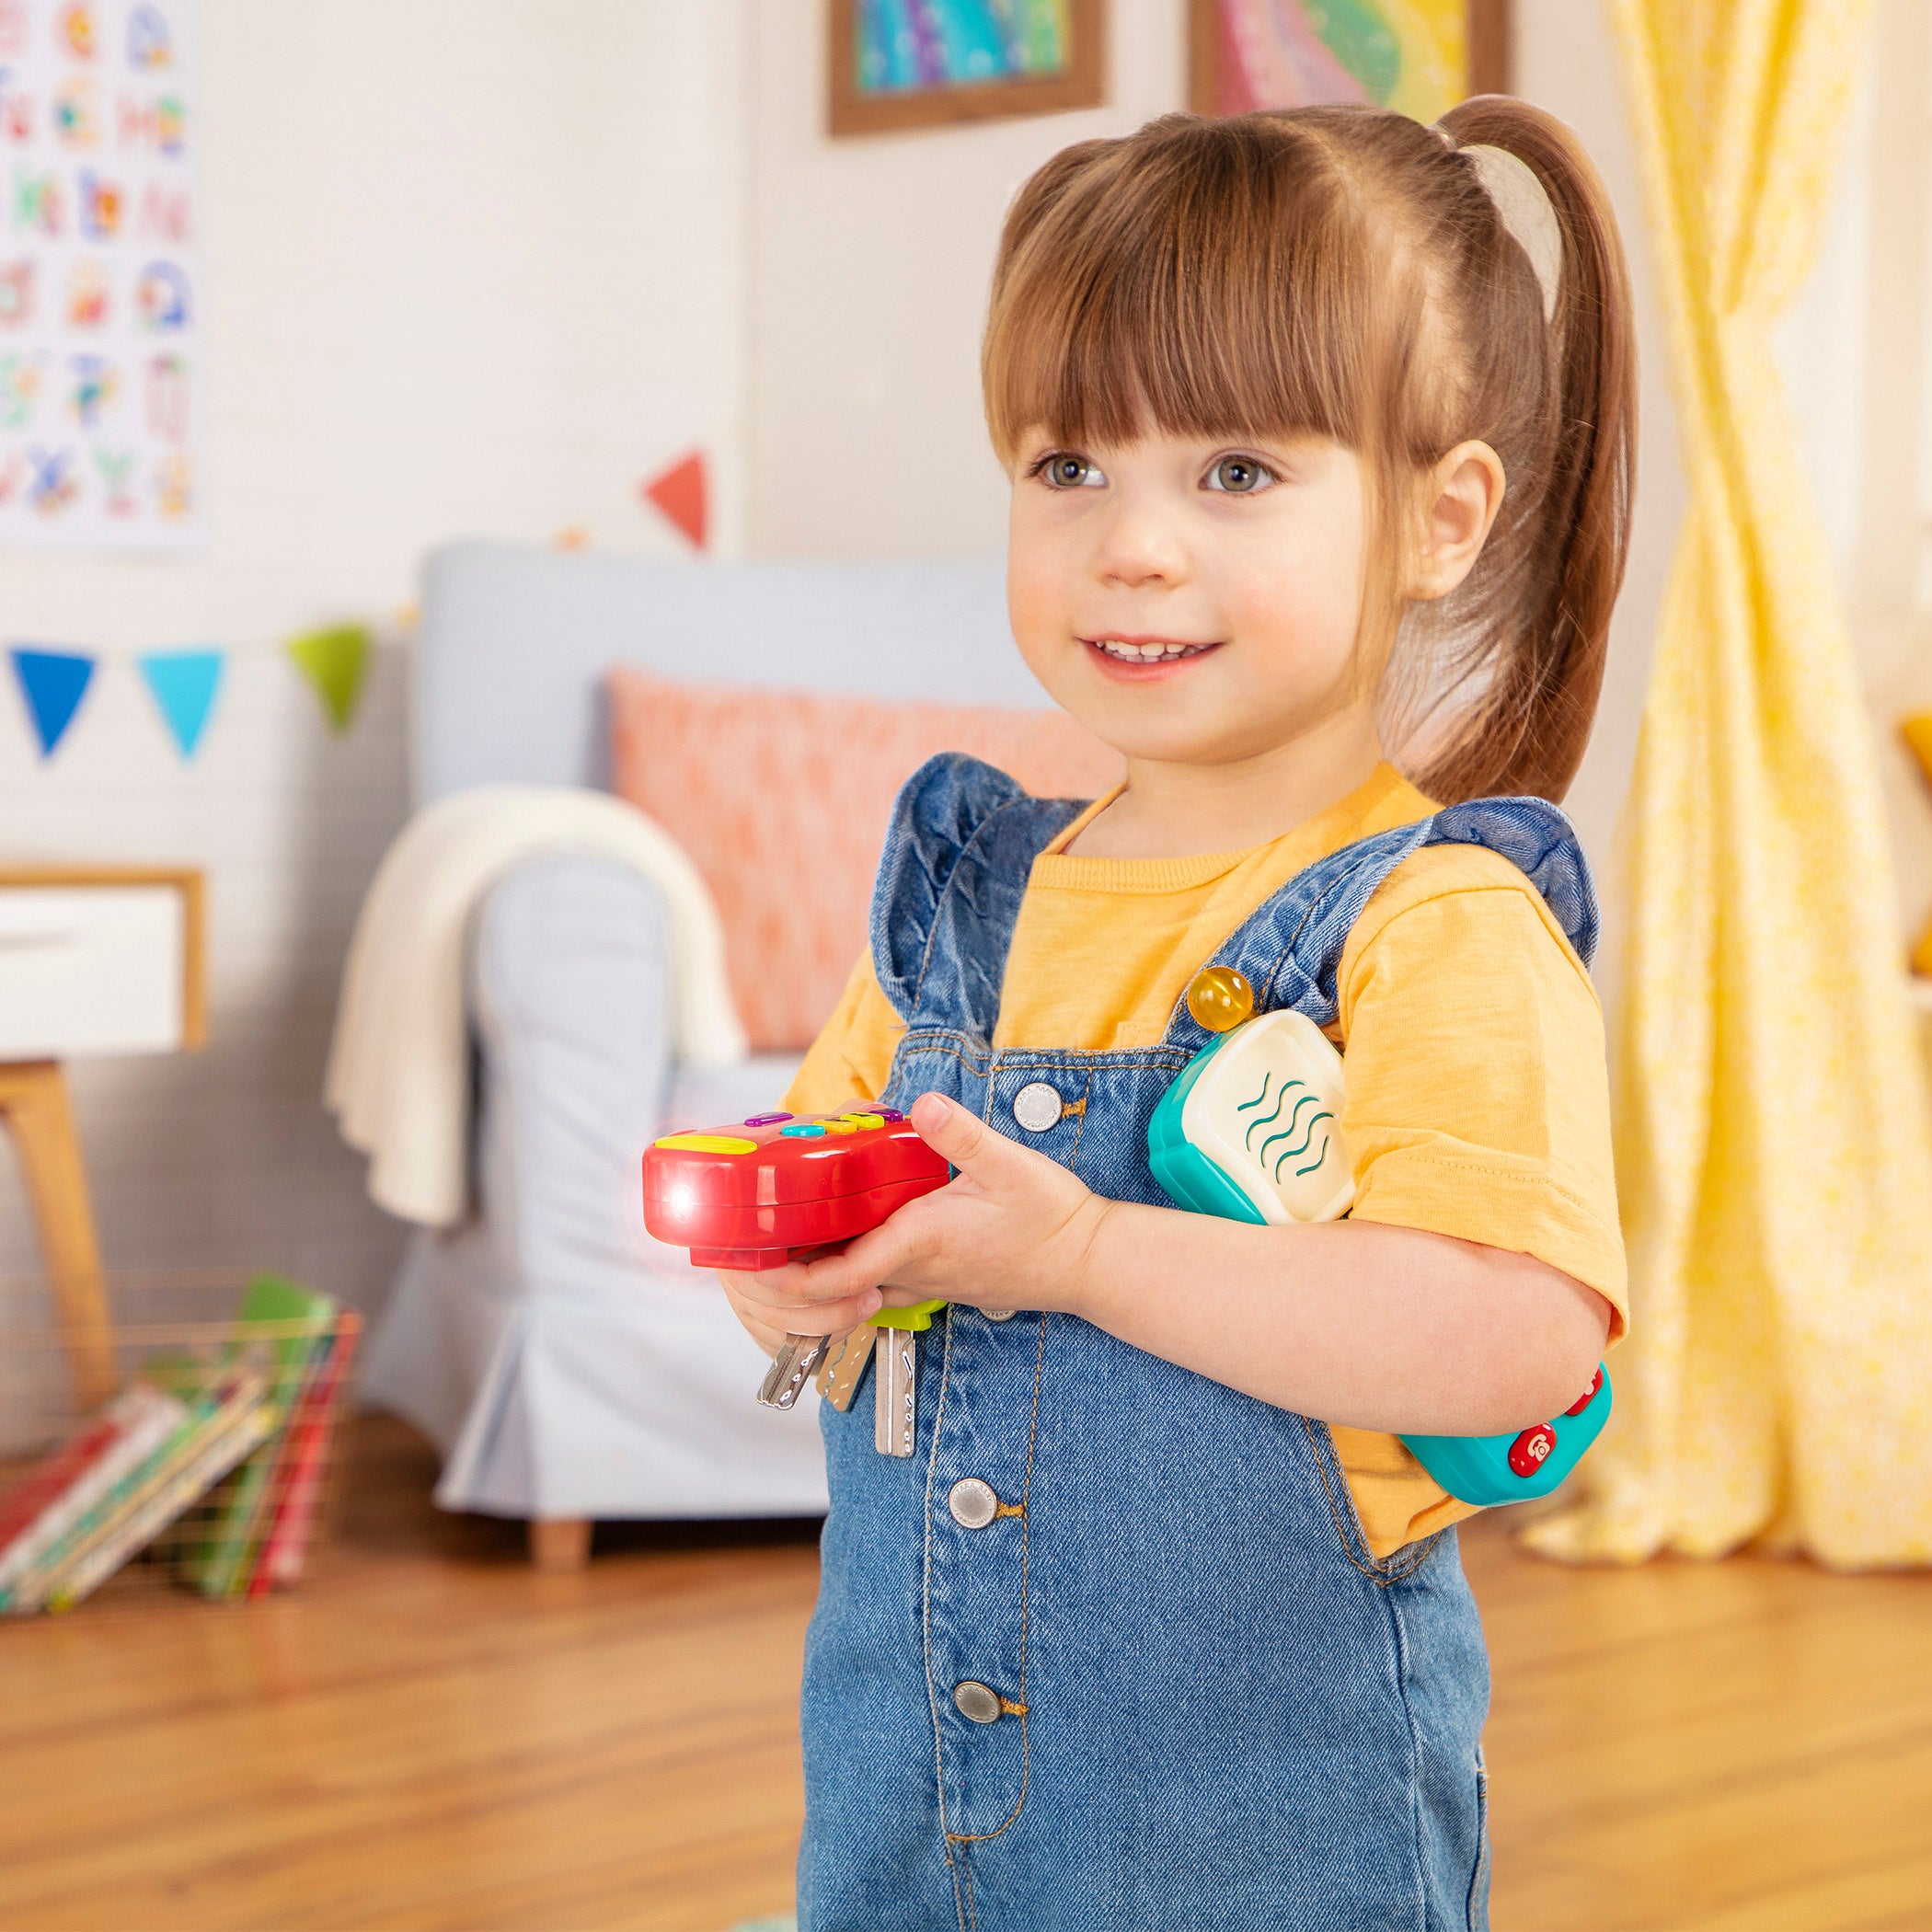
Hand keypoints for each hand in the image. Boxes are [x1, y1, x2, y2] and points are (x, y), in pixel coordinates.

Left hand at [718, 1092, 1110, 1338]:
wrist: (1086, 1263)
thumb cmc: (1051, 1220)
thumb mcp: (1012, 1166)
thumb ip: (961, 1135)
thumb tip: (922, 1104)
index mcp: (918, 1243)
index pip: (837, 1277)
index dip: (787, 1279)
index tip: (751, 1263)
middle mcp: (908, 1271)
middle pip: (824, 1293)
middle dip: (774, 1281)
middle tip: (733, 1249)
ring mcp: (915, 1281)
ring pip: (840, 1294)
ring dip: (797, 1281)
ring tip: (759, 1245)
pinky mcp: (924, 1280)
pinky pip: (861, 1287)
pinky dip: (828, 1278)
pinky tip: (816, 1244)